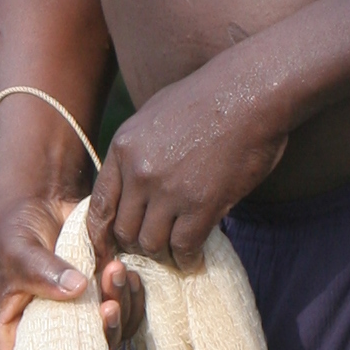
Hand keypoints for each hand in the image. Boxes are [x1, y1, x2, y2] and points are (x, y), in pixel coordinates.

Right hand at [0, 188, 143, 349]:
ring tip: (116, 269)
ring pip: (110, 337)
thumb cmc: (15, 229)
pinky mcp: (100, 301)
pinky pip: (126, 315)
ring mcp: (78, 320)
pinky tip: (128, 273)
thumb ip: (43, 272)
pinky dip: (132, 298)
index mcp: (15, 332)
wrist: (41, 201)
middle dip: (102, 335)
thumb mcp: (19, 251)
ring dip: (120, 308)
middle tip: (108, 304)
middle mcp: (49, 335)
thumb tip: (77, 289)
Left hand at [87, 58, 291, 267]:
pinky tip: (194, 256)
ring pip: (151, 243)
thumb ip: (137, 150)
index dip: (102, 235)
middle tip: (155, 247)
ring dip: (163, 253)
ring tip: (176, 251)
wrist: (250, 91)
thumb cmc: (209, 98)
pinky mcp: (201, 203)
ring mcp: (169, 189)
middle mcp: (139, 171)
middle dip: (137, 245)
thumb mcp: (154, 114)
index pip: (99, 206)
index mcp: (123, 148)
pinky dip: (187, 258)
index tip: (113, 247)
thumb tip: (130, 181)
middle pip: (124, 231)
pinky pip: (184, 246)